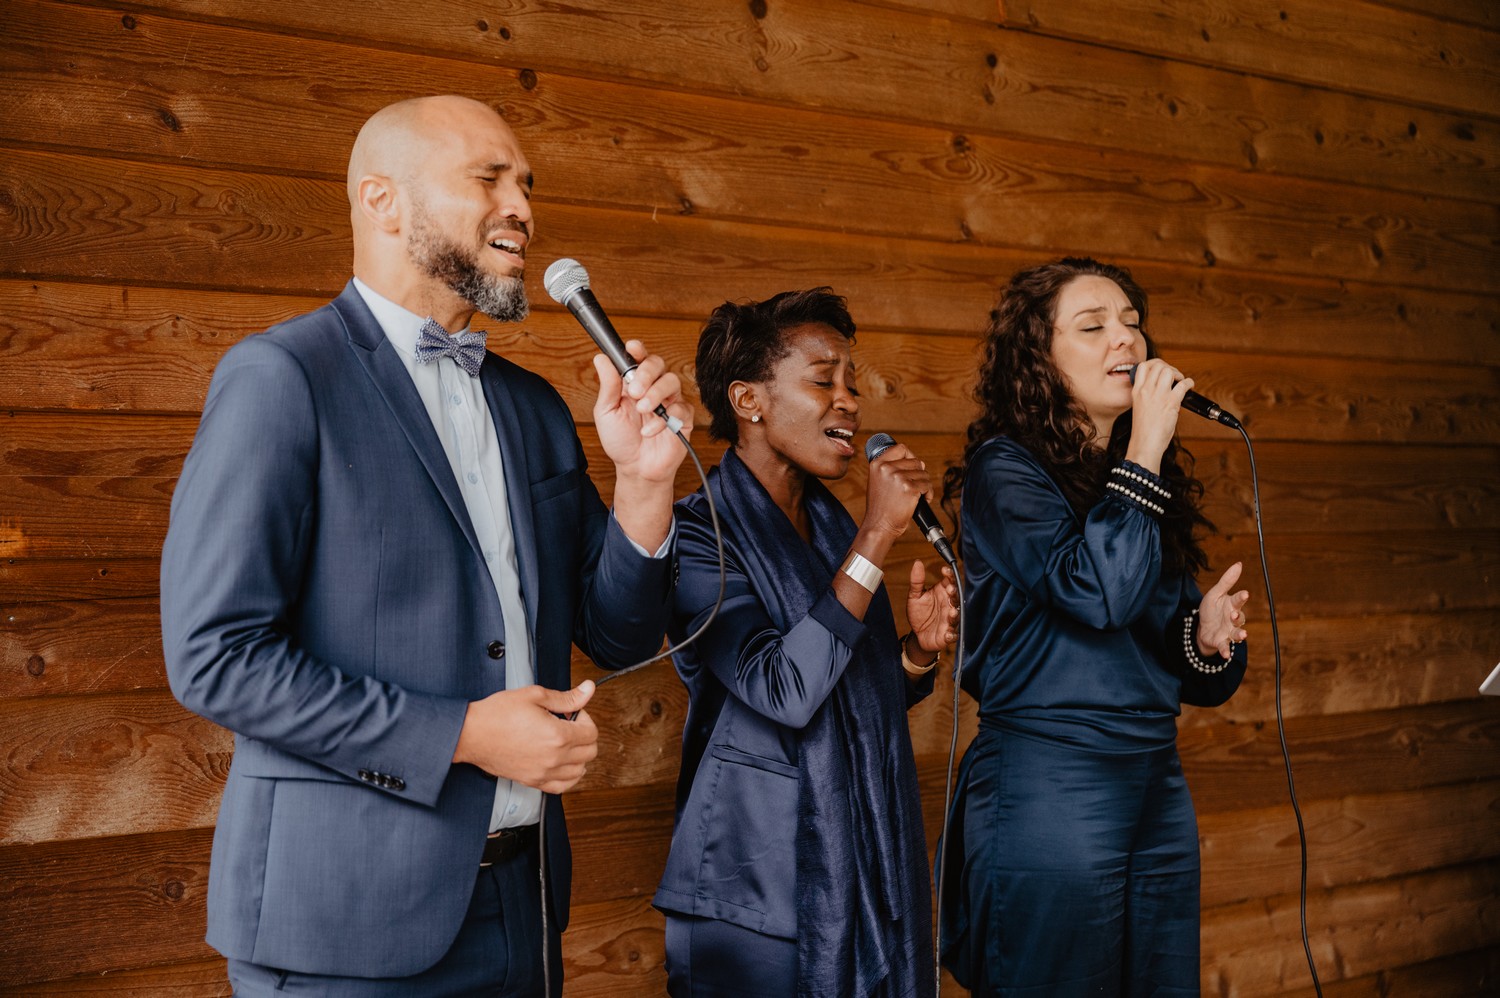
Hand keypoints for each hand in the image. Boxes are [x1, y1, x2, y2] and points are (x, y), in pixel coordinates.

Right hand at [452, 682, 598, 793]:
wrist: (471, 734)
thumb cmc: (497, 714)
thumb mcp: (534, 696)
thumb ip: (566, 697)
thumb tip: (587, 690)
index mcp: (558, 736)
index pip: (592, 733)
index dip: (584, 717)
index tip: (571, 713)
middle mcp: (554, 758)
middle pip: (589, 752)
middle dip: (584, 735)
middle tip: (567, 725)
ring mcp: (543, 773)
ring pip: (579, 771)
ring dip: (578, 756)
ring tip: (563, 742)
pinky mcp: (532, 781)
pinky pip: (562, 786)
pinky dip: (568, 776)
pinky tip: (561, 763)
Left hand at [594, 341, 693, 485]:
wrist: (636, 469)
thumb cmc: (621, 441)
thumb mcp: (606, 412)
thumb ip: (608, 386)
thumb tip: (601, 358)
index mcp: (633, 383)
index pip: (639, 358)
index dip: (638, 350)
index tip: (632, 348)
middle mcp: (653, 388)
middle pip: (658, 364)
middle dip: (646, 373)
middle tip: (634, 391)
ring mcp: (669, 401)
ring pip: (672, 381)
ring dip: (655, 394)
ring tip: (642, 410)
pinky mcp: (683, 417)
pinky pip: (680, 408)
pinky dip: (663, 419)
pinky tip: (649, 431)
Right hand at [860, 443, 930, 546]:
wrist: (879, 525)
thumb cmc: (880, 506)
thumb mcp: (878, 481)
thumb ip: (891, 468)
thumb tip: (918, 462)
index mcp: (877, 464)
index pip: (901, 448)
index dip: (910, 456)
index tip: (913, 466)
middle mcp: (886, 468)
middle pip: (916, 461)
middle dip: (919, 474)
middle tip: (915, 486)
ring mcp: (898, 477)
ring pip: (924, 474)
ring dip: (924, 485)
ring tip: (916, 495)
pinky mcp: (909, 488)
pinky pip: (927, 485)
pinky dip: (928, 493)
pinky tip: (921, 500)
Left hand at [906, 559, 958, 656]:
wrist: (918, 634)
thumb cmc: (919, 613)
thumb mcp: (914, 596)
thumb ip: (916, 581)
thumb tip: (917, 562)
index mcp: (942, 593)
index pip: (949, 581)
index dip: (949, 575)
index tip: (944, 570)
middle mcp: (948, 605)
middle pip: (955, 597)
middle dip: (954, 593)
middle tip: (950, 589)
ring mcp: (949, 620)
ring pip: (956, 616)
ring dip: (954, 614)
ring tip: (951, 611)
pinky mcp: (947, 635)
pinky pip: (952, 635)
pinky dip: (951, 635)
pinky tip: (947, 634)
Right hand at [1125, 357, 1190, 472]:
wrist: (1145, 444)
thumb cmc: (1143, 431)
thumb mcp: (1139, 408)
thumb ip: (1148, 396)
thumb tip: (1164, 389)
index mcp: (1136, 392)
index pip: (1143, 367)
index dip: (1155, 364)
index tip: (1162, 370)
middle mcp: (1146, 391)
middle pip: (1158, 365)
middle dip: (1169, 367)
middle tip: (1174, 376)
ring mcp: (1158, 396)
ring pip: (1169, 371)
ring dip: (1178, 373)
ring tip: (1180, 381)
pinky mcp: (1170, 403)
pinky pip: (1183, 384)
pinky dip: (1189, 382)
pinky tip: (1189, 386)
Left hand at [1197, 562, 1249, 658]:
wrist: (1203, 628)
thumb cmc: (1212, 609)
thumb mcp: (1215, 593)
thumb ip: (1227, 581)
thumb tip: (1239, 564)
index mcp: (1231, 605)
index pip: (1238, 600)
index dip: (1241, 597)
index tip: (1245, 593)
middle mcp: (1233, 618)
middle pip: (1239, 617)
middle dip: (1238, 616)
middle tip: (1235, 615)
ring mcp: (1228, 631)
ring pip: (1237, 632)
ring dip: (1240, 634)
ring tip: (1243, 634)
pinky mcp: (1221, 641)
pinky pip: (1225, 646)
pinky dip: (1226, 650)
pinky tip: (1225, 655)